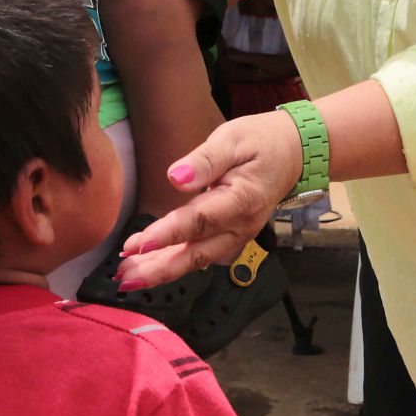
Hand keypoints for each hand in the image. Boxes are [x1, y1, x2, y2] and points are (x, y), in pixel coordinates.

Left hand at [115, 109, 302, 288]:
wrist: (292, 153)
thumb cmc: (260, 141)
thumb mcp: (233, 138)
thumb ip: (205, 160)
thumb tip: (175, 177)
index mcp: (241, 200)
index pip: (198, 221)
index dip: (167, 235)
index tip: (136, 246)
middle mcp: (241, 226)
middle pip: (196, 254)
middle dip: (158, 268)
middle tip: (123, 276)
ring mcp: (238, 235)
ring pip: (197, 259)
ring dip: (163, 271)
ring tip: (127, 277)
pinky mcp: (232, 236)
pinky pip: (202, 254)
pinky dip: (176, 263)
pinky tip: (151, 265)